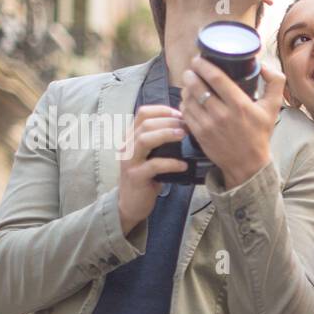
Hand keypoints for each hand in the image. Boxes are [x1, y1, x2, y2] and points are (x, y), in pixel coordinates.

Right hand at [117, 104, 189, 235]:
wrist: (131, 203)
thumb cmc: (146, 177)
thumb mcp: (152, 155)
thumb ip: (161, 142)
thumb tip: (186, 128)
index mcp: (132, 137)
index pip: (143, 113)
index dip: (163, 110)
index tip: (181, 114)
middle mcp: (127, 145)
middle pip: (145, 123)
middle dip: (168, 121)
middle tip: (187, 125)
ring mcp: (130, 161)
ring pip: (145, 139)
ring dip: (166, 135)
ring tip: (184, 135)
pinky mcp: (136, 176)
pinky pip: (153, 165)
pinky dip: (171, 163)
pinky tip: (183, 165)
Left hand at [180, 57, 285, 186]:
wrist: (248, 165)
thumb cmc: (260, 134)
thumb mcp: (273, 108)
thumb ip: (275, 82)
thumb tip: (262, 64)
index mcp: (240, 104)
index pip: (215, 77)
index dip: (203, 64)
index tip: (199, 59)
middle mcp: (222, 114)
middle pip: (198, 85)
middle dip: (191, 73)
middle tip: (191, 69)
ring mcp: (208, 125)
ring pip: (189, 98)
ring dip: (186, 87)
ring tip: (190, 82)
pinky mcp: (199, 134)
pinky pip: (185, 112)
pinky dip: (184, 102)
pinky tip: (188, 99)